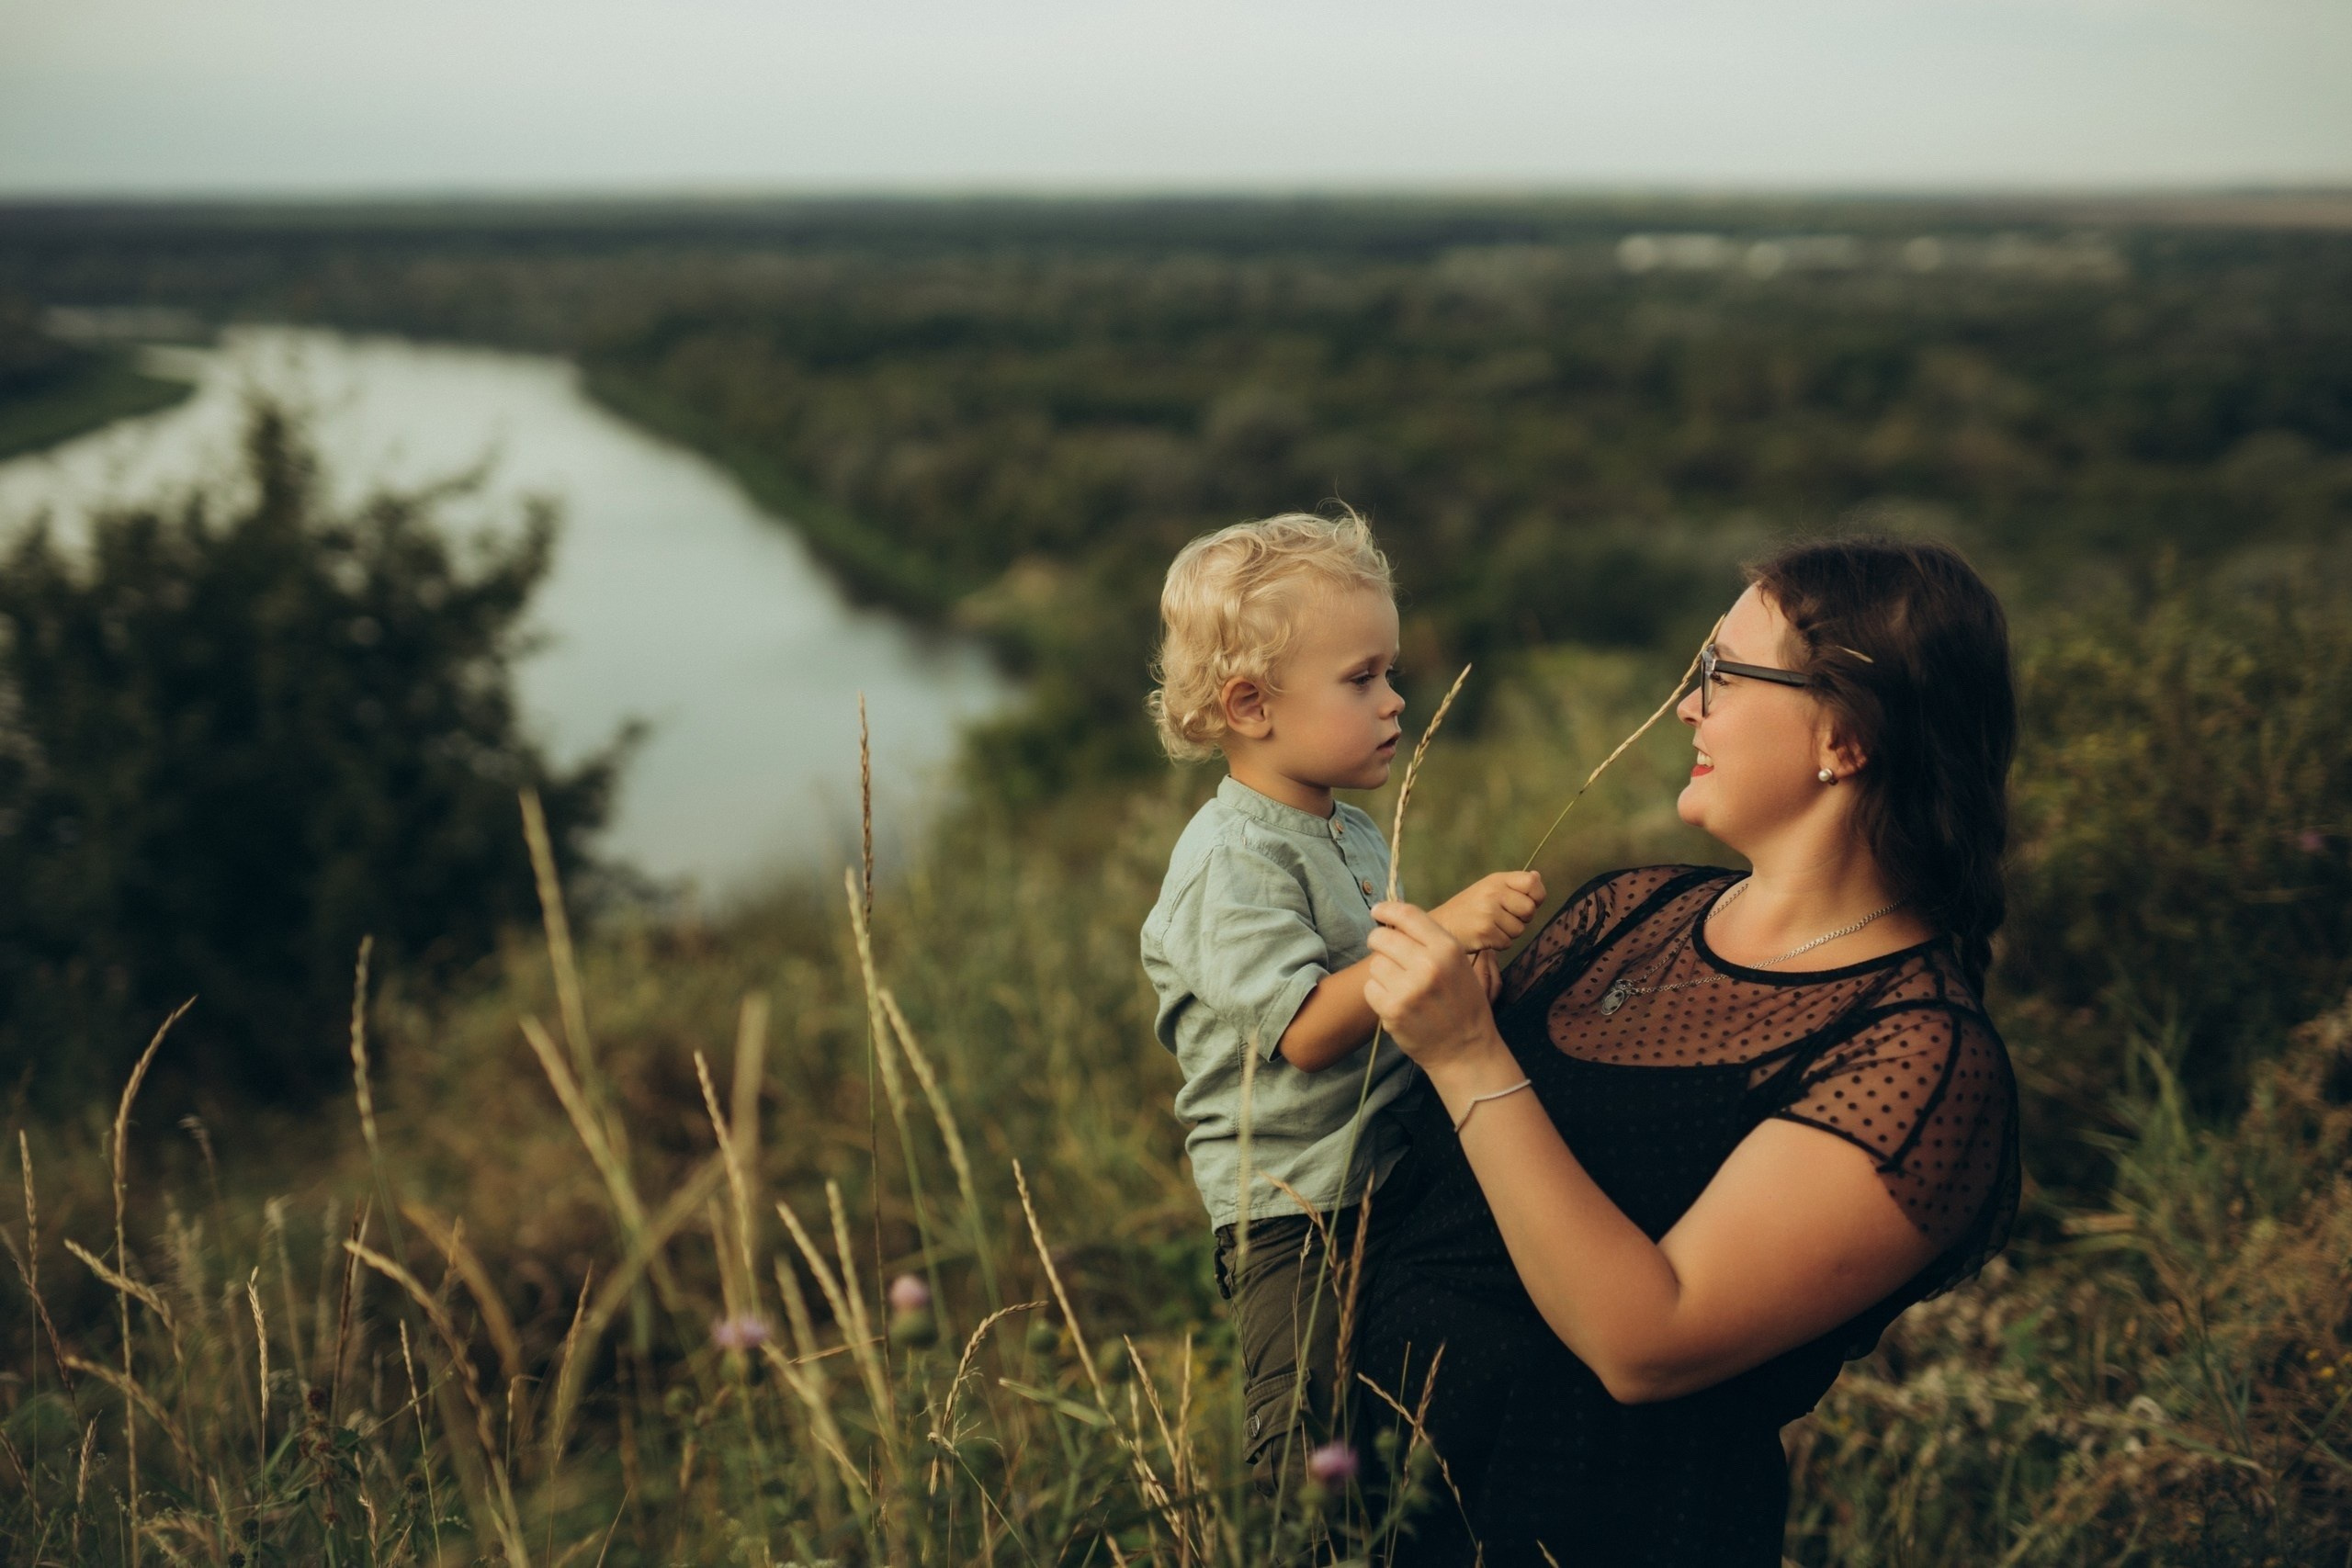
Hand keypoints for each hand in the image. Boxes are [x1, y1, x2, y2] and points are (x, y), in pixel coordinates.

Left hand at [1365, 901, 1507, 1071]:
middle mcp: (1428, 965)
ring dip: (1382, 973)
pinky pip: (1370, 988)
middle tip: (1386, 954)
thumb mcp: (1458, 964)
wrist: (1465, 1049)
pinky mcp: (1392, 1010)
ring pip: (1375, 964)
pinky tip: (1396, 1002)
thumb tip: (1394, 919)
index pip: (1407, 915)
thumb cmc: (1462, 1003)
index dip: (1387, 910)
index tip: (1377, 911)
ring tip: (1401, 986)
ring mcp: (1408, 989)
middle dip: (1379, 943)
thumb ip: (1430, 941)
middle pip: (1382, 938)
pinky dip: (1379, 994)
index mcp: (1447, 949)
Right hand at [1431, 871, 1546, 954]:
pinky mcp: (1485, 931)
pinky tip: (1484, 936)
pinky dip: (1498, 943)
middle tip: (1503, 918)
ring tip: (1490, 927)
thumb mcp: (1489, 889)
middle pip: (1529, 910)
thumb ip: (1514, 885)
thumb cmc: (1468, 909)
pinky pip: (1507, 943)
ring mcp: (1489, 912)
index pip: (1532, 883)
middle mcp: (1494, 892)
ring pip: (1519, 929)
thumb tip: (1537, 877)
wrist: (1440, 925)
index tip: (1526, 903)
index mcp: (1497, 880)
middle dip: (1521, 919)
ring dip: (1508, 933)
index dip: (1537, 896)